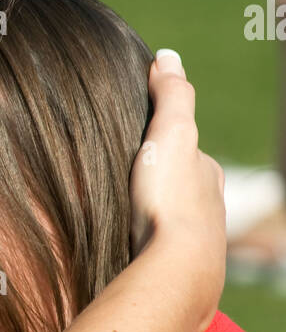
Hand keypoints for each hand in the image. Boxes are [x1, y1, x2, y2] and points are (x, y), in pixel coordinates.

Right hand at [129, 50, 225, 329]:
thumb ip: (172, 94)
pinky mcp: (179, 274)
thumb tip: (167, 56)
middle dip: (158, 186)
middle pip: (180, 189)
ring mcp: (196, 244)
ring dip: (151, 219)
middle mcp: (209, 209)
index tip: (138, 143)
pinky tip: (127, 250)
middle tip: (126, 183)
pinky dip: (146, 247)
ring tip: (122, 218)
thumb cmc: (171, 200)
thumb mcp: (171, 134)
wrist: (177, 270)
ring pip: (171, 223)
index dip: (163, 143)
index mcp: (207, 175)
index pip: (186, 151)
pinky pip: (159, 253)